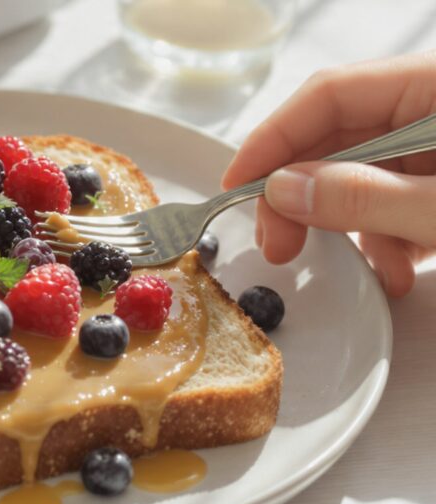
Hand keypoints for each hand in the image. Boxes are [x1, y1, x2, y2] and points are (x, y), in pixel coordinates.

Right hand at [223, 50, 435, 296]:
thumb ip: (364, 197)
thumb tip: (284, 190)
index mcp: (434, 86)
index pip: (329, 95)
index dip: (274, 139)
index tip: (235, 185)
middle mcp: (430, 111)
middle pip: (339, 138)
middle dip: (302, 195)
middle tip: (277, 243)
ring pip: (362, 177)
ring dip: (345, 226)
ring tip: (348, 268)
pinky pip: (395, 202)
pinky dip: (385, 239)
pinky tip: (394, 270)